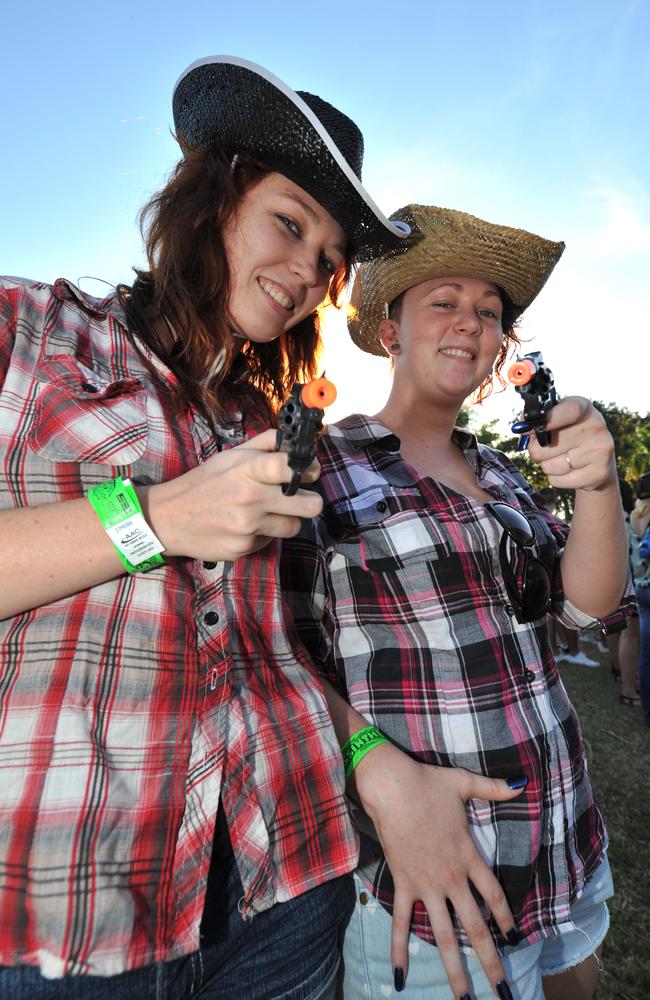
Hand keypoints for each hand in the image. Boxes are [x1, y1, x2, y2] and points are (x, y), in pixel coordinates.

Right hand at [144, 429, 322, 561]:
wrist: (169, 518)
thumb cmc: (203, 483)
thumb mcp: (230, 456)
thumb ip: (264, 444)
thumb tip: (294, 440)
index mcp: (246, 471)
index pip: (288, 466)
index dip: (308, 468)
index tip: (309, 470)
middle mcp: (250, 499)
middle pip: (309, 504)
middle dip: (311, 500)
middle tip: (301, 497)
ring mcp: (248, 527)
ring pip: (294, 526)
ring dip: (287, 519)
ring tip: (268, 512)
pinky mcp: (244, 548)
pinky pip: (270, 540)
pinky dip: (264, 533)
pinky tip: (246, 525)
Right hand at [352, 744, 525, 998]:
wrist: (393, 787)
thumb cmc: (428, 784)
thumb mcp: (465, 783)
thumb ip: (495, 788)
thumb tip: (523, 784)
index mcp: (469, 856)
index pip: (494, 895)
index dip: (505, 918)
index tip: (514, 937)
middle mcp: (452, 878)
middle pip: (476, 927)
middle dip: (491, 961)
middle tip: (504, 991)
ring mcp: (427, 885)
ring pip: (445, 934)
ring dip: (455, 969)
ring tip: (464, 999)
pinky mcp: (404, 885)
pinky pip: (403, 923)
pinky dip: (401, 950)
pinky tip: (401, 978)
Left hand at [527, 396, 615, 491]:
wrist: (598, 464)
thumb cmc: (571, 437)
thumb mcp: (560, 421)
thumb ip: (540, 420)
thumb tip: (522, 426)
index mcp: (585, 408)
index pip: (570, 410)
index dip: (549, 419)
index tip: (530, 427)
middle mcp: (597, 427)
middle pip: (549, 443)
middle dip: (537, 449)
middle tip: (545, 448)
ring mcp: (600, 450)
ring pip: (550, 465)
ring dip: (547, 465)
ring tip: (561, 459)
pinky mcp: (598, 473)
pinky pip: (557, 480)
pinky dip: (556, 478)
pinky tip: (569, 471)